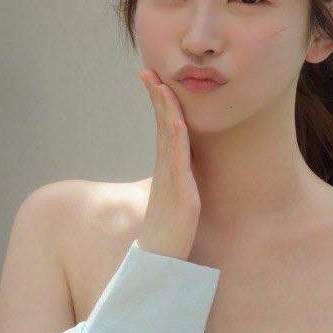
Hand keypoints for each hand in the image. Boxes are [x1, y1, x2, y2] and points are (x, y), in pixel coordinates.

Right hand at [135, 68, 201, 260]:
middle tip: (148, 72)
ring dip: (165, 110)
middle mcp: (167, 169)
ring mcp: (172, 181)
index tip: (152, 78)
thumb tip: (185, 163)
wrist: (160, 260)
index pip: (163, 126)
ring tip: (160, 87)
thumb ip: (177, 178)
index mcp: (167, 167)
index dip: (159, 102)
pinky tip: (177, 123)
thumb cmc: (168, 229)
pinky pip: (178, 164)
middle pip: (163, 125)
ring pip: (168, 138)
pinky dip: (177, 141)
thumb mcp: (175, 197)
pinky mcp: (181, 196)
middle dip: (157, 97)